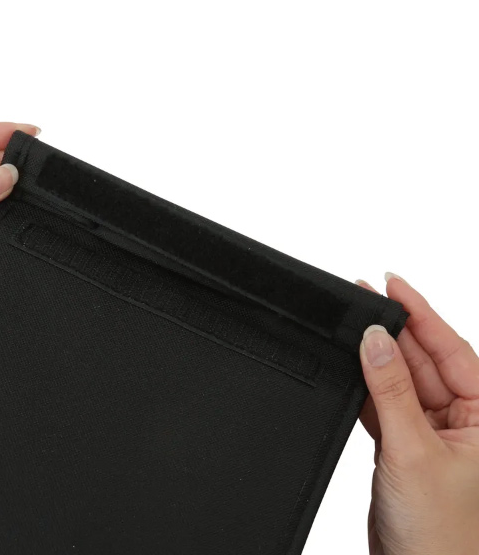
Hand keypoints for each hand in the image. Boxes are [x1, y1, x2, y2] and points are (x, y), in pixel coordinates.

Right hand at [356, 273, 478, 554]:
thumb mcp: (415, 450)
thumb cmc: (444, 534)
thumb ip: (392, 390)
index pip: (452, 349)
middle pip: (423, 360)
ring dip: (375, 358)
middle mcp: (463, 419)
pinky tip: (351, 368)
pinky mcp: (403, 444)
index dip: (421, 313)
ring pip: (400, 380)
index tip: (393, 284)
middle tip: (362, 300)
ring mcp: (430, 431)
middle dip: (393, 330)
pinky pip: (382, 403)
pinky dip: (364, 387)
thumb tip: (376, 340)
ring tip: (351, 328)